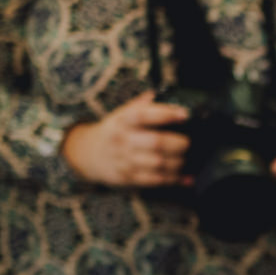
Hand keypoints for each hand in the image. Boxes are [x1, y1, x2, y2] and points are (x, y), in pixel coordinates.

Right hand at [61, 91, 190, 187]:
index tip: (184, 114)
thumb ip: (140, 105)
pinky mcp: (128, 177)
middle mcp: (123, 140)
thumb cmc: (113, 131)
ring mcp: (125, 160)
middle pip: (156, 142)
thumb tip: (158, 94)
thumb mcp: (121, 113)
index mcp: (123, 120)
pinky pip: (154, 180)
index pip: (143, 114)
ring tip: (184, 158)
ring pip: (158, 163)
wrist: (88, 153)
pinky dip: (173, 179)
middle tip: (187, 142)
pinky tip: (183, 176)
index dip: (165, 114)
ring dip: (177, 162)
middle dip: (178, 143)